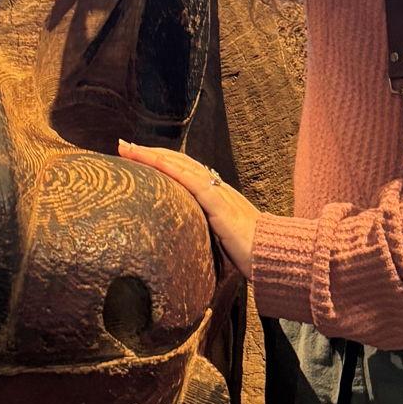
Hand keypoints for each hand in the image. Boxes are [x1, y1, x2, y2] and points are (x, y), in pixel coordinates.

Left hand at [118, 142, 259, 277]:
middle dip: (149, 153)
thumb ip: (206, 235)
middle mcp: (217, 189)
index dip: (161, 162)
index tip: (138, 156)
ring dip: (152, 155)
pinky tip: (154, 161)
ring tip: (128, 147)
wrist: (279, 258)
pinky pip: (193, 182)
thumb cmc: (253, 255)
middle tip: (123, 144)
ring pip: (181, 166)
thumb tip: (186, 246)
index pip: (184, 172)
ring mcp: (219, 195)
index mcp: (217, 196)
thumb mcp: (223, 241)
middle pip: (178, 163)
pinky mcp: (221, 205)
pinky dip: (172, 169)